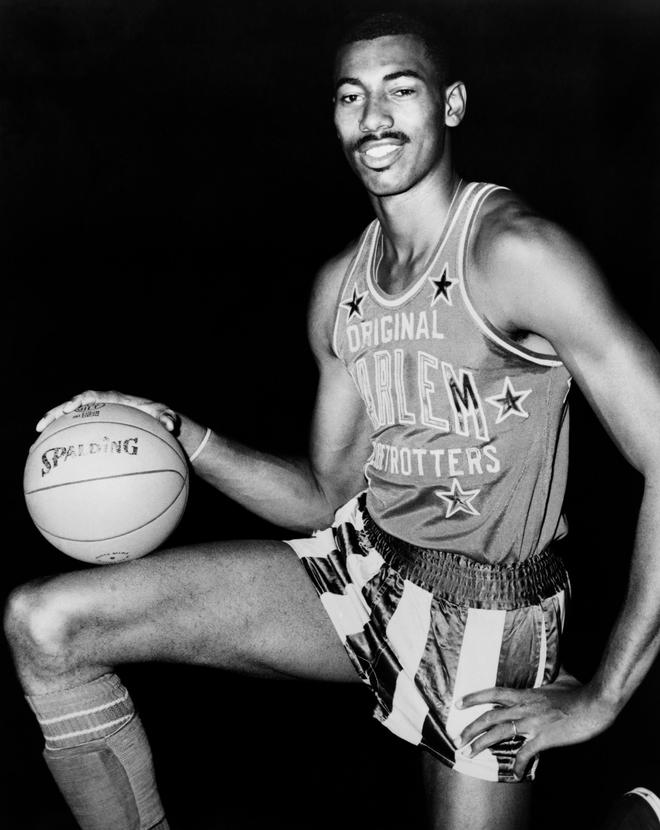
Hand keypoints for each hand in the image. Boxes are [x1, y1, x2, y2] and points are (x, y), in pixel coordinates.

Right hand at [35, 390, 178, 433]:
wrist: (156, 421)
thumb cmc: (160, 417)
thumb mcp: (166, 416)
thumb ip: (168, 418)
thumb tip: (171, 425)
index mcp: (113, 399)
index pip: (92, 396)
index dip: (79, 401)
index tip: (70, 409)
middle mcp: (101, 405)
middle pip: (72, 406)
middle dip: (55, 413)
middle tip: (40, 426)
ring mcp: (95, 416)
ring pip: (69, 421)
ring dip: (52, 429)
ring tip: (35, 443)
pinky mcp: (94, 428)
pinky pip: (76, 434)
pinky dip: (63, 444)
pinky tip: (53, 462)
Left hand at [456, 670, 617, 779]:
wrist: (595, 704)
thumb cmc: (580, 691)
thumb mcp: (562, 677)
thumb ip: (552, 675)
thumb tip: (555, 665)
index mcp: (526, 693)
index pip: (493, 693)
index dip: (474, 697)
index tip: (458, 703)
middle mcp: (524, 707)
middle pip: (490, 717)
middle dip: (471, 728)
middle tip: (458, 738)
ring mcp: (532, 723)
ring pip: (499, 734)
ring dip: (482, 744)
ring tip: (470, 753)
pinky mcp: (543, 738)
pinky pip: (524, 754)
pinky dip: (518, 765)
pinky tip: (515, 774)